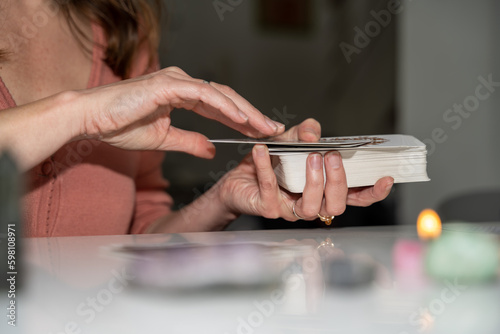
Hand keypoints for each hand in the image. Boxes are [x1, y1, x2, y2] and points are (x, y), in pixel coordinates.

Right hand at [78, 66, 284, 157]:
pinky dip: (223, 106)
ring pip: (220, 94)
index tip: (261, 132)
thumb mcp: (163, 140)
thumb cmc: (120, 126)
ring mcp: (176, 81)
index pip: (220, 107)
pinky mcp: (168, 84)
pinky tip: (240, 118)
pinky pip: (203, 94)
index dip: (242, 119)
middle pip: (226, 98)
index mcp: (181, 95)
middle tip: (273, 129)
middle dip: (252, 115)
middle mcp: (182, 84)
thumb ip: (189, 142)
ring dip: (244, 111)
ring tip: (264, 126)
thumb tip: (211, 150)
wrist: (91, 119)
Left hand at [218, 118, 393, 220]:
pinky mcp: (268, 209)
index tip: (385, 177)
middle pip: (336, 205)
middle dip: (338, 180)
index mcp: (323, 190)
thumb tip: (314, 134)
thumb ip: (306, 132)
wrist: (237, 176)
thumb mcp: (290, 139)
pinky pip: (271, 191)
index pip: (355, 197)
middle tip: (331, 156)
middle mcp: (311, 204)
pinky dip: (267, 168)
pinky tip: (262, 150)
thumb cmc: (270, 162)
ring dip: (313, 181)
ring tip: (310, 156)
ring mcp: (290, 210)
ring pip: (311, 207)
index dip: (372, 192)